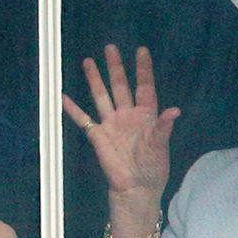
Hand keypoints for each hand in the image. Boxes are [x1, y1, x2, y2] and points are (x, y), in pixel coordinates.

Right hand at [63, 45, 179, 209]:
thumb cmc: (153, 169)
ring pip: (101, 96)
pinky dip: (73, 108)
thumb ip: (163, 128)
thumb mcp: (160, 147)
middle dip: (115, 67)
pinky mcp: (97, 136)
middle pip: (120, 86)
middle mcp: (127, 115)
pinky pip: (83, 119)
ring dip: (95, 80)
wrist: (135, 189)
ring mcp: (111, 124)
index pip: (144, 87)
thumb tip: (174, 111)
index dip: (143, 69)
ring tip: (88, 61)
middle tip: (110, 48)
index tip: (141, 51)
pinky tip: (63, 96)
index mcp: (146, 115)